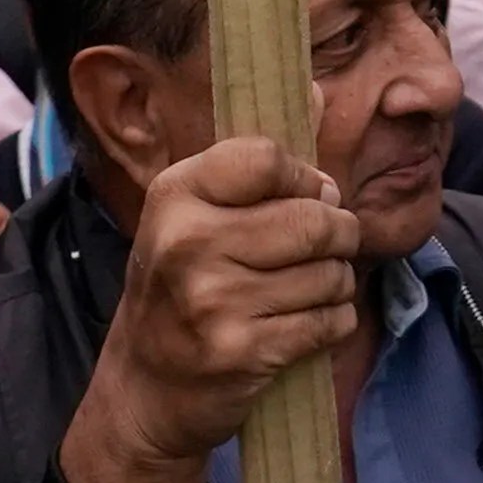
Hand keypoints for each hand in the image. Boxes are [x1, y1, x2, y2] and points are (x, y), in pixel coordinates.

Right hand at [53, 136, 363, 482]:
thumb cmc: (181, 290)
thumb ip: (254, 161)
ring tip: (306, 290)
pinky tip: (304, 325)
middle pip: (314, 218)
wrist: (144, 391)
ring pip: (330, 273)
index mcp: (174, 194)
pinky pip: (329, 320)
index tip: (306, 196)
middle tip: (325, 247)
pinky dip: (332, 321)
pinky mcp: (241, 352)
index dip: (304, 178)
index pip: (267, 157)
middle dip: (338, 234)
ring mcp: (211, 300)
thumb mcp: (194, 215)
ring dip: (335, 283)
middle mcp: (186, 242)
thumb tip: (315, 90)